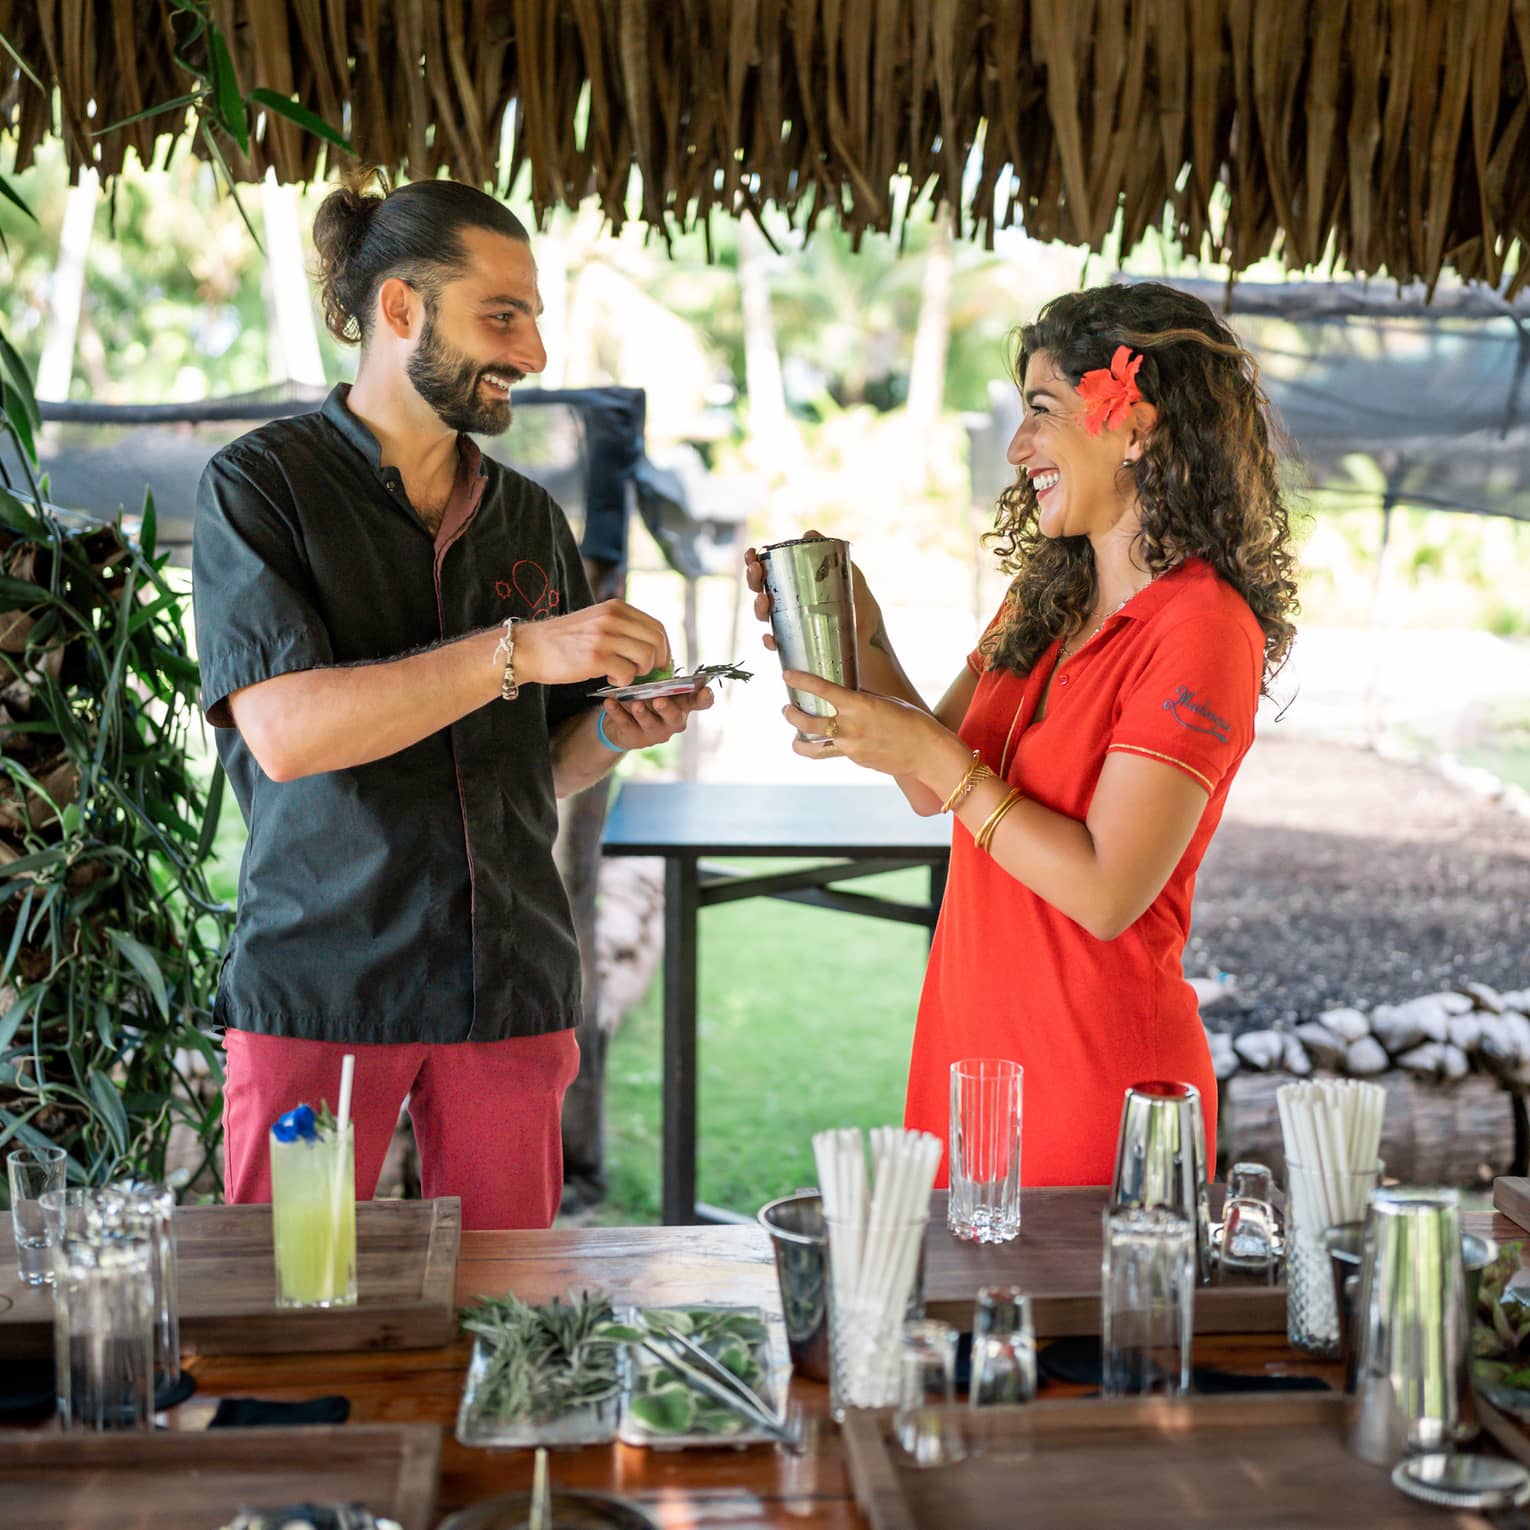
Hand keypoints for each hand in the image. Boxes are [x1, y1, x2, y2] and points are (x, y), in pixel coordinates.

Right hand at [512, 600, 671, 686]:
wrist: (529, 647)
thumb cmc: (563, 641)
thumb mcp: (595, 622)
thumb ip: (621, 629)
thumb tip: (652, 649)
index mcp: (616, 608)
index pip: (656, 627)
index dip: (664, 649)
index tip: (659, 664)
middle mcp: (612, 618)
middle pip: (657, 641)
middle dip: (658, 663)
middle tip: (645, 675)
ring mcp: (604, 637)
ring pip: (646, 657)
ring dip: (640, 672)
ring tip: (622, 674)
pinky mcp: (595, 657)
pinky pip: (628, 673)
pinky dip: (624, 681)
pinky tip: (609, 679)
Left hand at [601, 687, 714, 749]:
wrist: (622, 721)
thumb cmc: (646, 697)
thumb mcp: (656, 686)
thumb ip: (661, 678)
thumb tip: (653, 657)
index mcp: (682, 705)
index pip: (700, 703)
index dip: (705, 699)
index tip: (705, 690)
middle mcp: (672, 721)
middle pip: (674, 717)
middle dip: (667, 709)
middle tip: (659, 700)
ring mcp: (654, 733)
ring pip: (650, 724)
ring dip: (642, 713)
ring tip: (634, 703)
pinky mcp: (635, 739)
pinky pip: (625, 725)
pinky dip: (617, 713)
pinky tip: (610, 702)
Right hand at [745, 532, 877, 654]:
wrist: (872, 635)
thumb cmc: (859, 603)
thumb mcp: (848, 573)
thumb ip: (830, 553)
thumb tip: (809, 532)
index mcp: (795, 585)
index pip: (769, 571)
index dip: (754, 562)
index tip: (751, 554)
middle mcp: (788, 604)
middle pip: (760, 591)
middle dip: (753, 580)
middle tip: (756, 570)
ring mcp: (790, 625)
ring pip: (764, 616)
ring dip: (758, 608)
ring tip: (763, 600)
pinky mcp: (796, 645)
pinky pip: (777, 645)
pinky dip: (770, 642)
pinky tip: (770, 638)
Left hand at [781, 669, 951, 776]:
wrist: (928, 753)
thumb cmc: (912, 721)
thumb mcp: (885, 701)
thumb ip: (860, 699)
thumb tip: (842, 696)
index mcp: (859, 705)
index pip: (822, 690)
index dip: (801, 680)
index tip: (786, 675)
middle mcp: (850, 727)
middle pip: (806, 723)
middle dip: (791, 714)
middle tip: (787, 708)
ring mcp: (851, 748)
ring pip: (813, 748)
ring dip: (798, 740)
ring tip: (794, 735)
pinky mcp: (856, 760)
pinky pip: (837, 752)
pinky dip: (834, 744)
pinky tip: (840, 739)